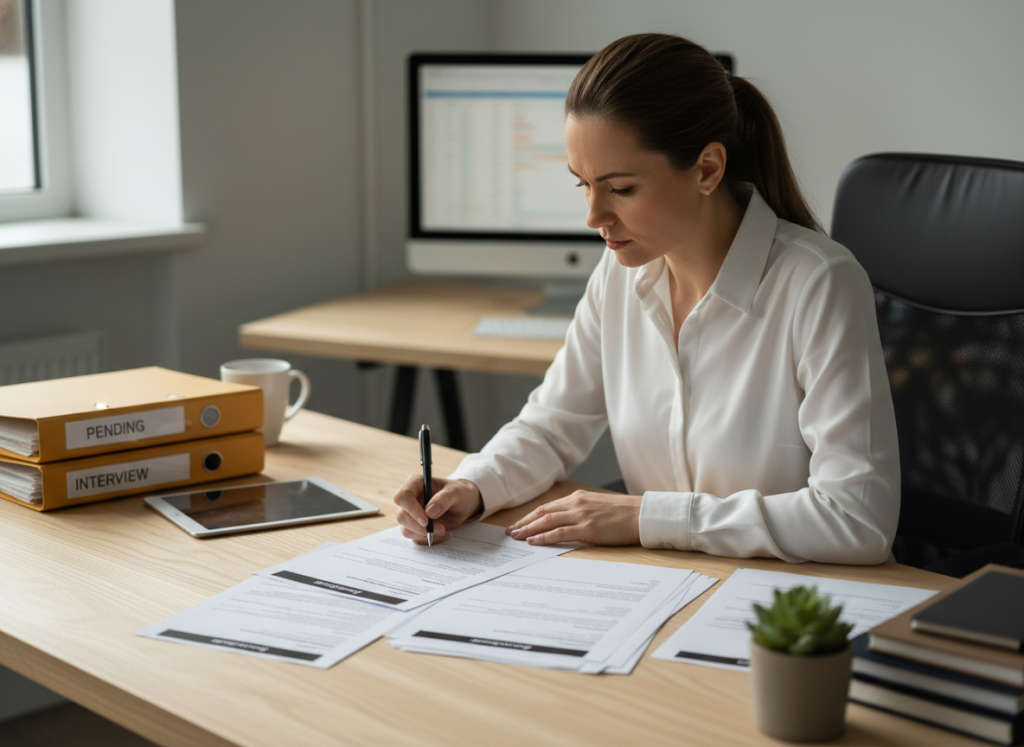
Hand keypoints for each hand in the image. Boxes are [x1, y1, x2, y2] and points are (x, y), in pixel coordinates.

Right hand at [393, 475, 482, 544]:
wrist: (464, 504)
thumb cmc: (459, 493)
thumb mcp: (457, 492)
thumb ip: (444, 499)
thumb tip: (429, 512)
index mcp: (415, 484)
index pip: (402, 497)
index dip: (411, 510)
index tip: (426, 521)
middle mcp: (409, 499)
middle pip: (401, 516)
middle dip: (419, 527)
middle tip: (440, 529)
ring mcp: (410, 514)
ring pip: (406, 530)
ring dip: (425, 535)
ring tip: (444, 530)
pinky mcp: (415, 526)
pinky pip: (416, 537)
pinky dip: (429, 539)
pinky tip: (444, 533)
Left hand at [505, 490, 641, 545]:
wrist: (642, 515)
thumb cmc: (623, 513)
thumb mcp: (598, 506)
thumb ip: (581, 510)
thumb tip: (566, 521)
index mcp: (578, 497)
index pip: (547, 507)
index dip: (530, 516)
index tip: (519, 524)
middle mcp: (576, 503)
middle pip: (542, 513)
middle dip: (524, 523)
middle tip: (510, 532)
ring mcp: (581, 516)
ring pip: (546, 521)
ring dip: (528, 530)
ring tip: (516, 537)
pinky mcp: (587, 529)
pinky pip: (559, 532)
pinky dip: (543, 537)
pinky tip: (533, 541)